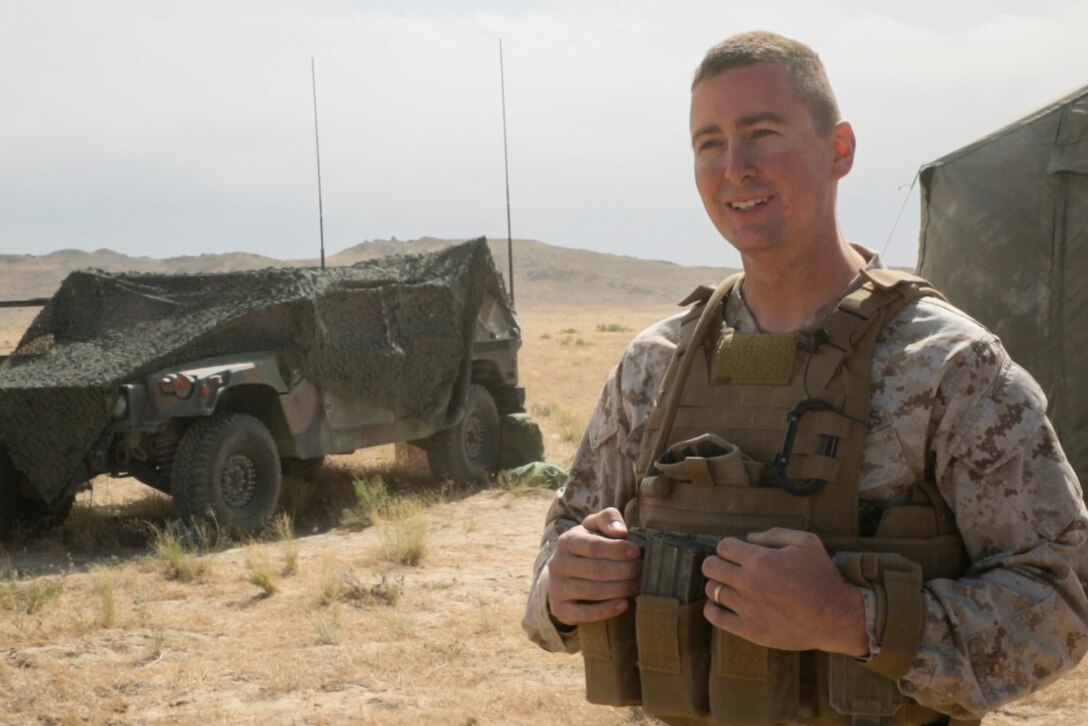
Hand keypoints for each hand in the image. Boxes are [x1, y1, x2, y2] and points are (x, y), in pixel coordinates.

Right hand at [547, 507, 642, 625]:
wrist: (563, 576)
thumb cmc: (586, 547)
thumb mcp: (594, 527)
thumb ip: (608, 518)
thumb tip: (620, 531)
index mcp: (566, 541)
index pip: (594, 546)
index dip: (617, 549)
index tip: (637, 552)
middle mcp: (557, 564)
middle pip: (596, 570)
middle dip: (624, 571)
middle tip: (642, 571)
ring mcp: (557, 588)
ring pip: (593, 591)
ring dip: (620, 589)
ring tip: (637, 585)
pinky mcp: (560, 610)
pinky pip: (585, 614)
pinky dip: (607, 610)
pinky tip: (624, 604)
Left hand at [702, 528, 867, 655]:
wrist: (836, 617)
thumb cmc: (822, 577)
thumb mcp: (806, 542)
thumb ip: (774, 534)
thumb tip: (748, 538)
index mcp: (761, 560)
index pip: (723, 546)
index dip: (730, 546)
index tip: (738, 552)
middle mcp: (749, 583)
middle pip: (710, 566)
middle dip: (718, 562)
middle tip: (730, 567)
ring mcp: (747, 608)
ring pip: (712, 589)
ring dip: (719, 584)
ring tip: (732, 586)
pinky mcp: (749, 630)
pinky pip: (714, 616)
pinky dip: (713, 608)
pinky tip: (722, 603)